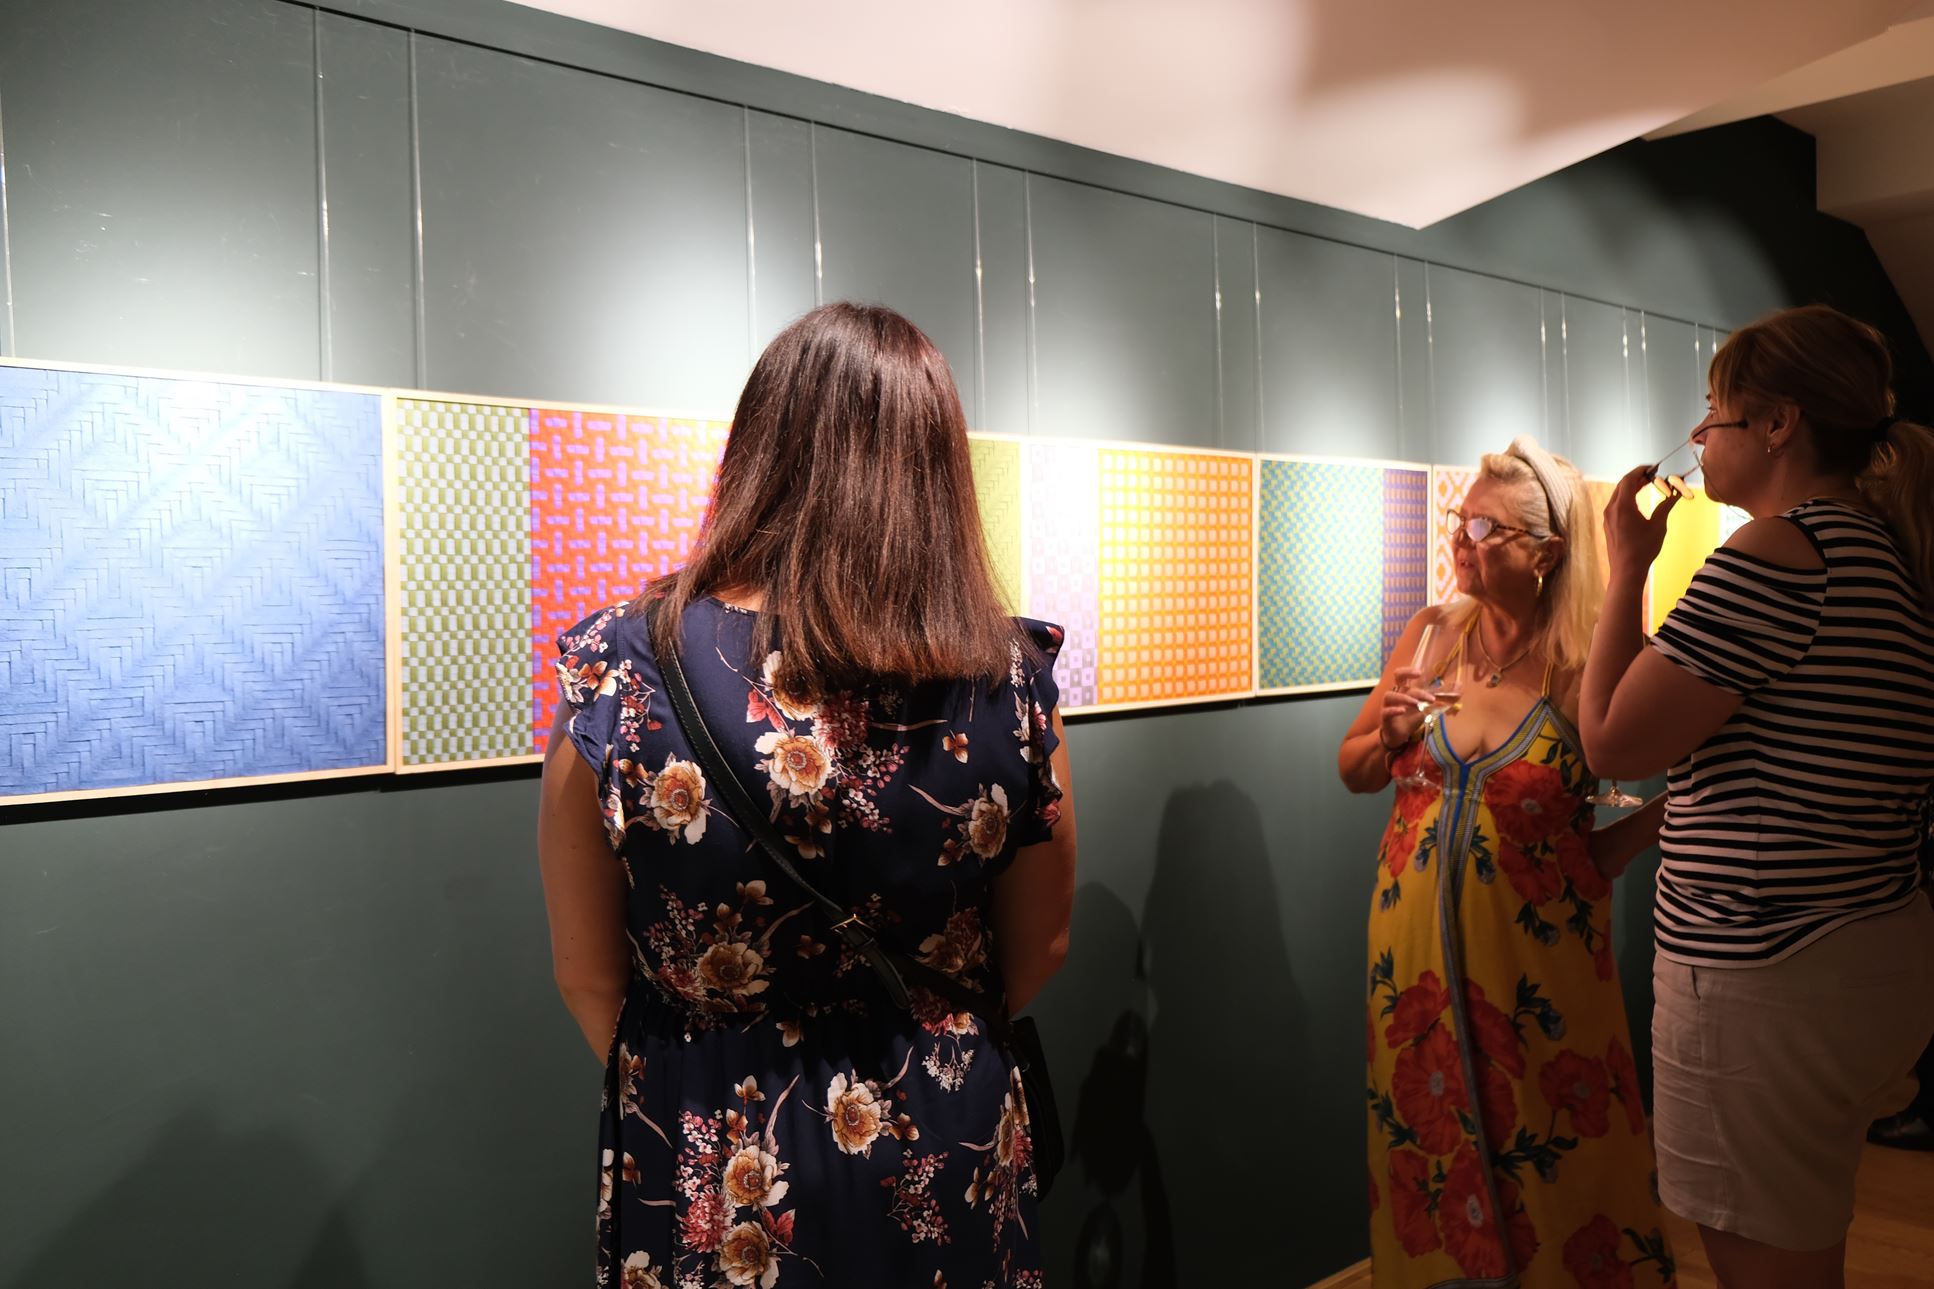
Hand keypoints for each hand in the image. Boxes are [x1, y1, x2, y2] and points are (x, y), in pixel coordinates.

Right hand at [1380, 668, 1460, 752]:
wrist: (1399, 737)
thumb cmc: (1411, 719)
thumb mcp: (1428, 709)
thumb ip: (1442, 699)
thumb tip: (1461, 687)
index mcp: (1404, 690)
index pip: (1403, 674)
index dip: (1410, 670)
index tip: (1421, 672)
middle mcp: (1396, 694)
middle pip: (1396, 677)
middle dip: (1406, 673)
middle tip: (1418, 676)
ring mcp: (1388, 705)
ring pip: (1390, 695)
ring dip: (1405, 697)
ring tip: (1417, 704)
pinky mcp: (1385, 718)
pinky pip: (1386, 711)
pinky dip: (1394, 710)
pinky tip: (1403, 711)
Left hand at [1603, 465, 1677, 583]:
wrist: (1626, 570)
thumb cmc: (1643, 549)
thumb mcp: (1658, 525)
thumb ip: (1666, 505)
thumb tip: (1677, 492)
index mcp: (1622, 506)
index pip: (1629, 479)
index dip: (1641, 470)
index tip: (1653, 467)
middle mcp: (1611, 509)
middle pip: (1622, 485)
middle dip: (1638, 477)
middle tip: (1653, 475)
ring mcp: (1608, 517)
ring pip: (1618, 494)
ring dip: (1632, 487)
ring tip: (1647, 484)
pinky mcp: (1608, 524)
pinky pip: (1616, 504)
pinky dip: (1627, 498)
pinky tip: (1638, 501)